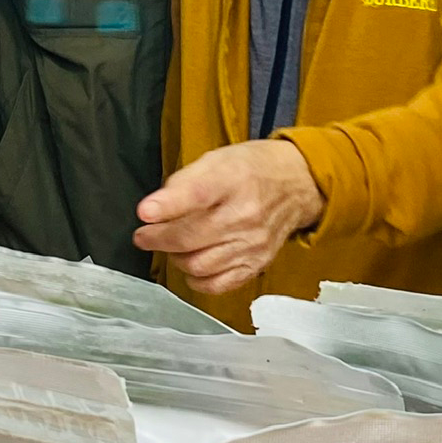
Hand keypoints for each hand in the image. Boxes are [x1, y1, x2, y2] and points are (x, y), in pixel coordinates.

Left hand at [135, 139, 324, 295]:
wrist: (297, 185)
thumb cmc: (251, 169)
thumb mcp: (217, 158)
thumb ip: (183, 181)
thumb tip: (153, 208)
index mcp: (232, 179)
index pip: (197, 194)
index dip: (167, 206)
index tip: (144, 212)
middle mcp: (245, 213)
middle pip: (190, 237)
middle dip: (157, 239)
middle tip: (144, 235)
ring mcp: (252, 243)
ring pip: (199, 265)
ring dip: (175, 259)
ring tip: (171, 248)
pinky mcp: (257, 263)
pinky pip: (218, 284)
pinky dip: (197, 280)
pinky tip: (192, 265)